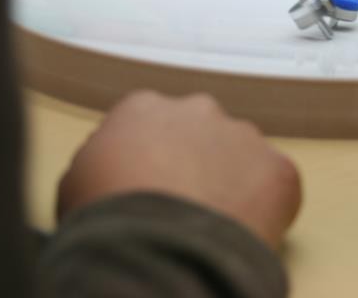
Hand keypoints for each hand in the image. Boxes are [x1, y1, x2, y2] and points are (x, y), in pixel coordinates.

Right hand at [56, 91, 301, 249]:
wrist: (156, 250)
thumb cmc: (107, 220)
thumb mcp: (78, 180)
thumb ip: (104, 158)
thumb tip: (117, 164)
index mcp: (143, 108)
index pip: (153, 126)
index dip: (152, 161)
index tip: (151, 188)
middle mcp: (197, 109)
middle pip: (202, 134)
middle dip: (198, 165)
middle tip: (186, 209)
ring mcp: (243, 136)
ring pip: (242, 158)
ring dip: (234, 185)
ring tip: (214, 227)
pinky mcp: (279, 169)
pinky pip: (277, 186)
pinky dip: (267, 210)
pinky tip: (243, 234)